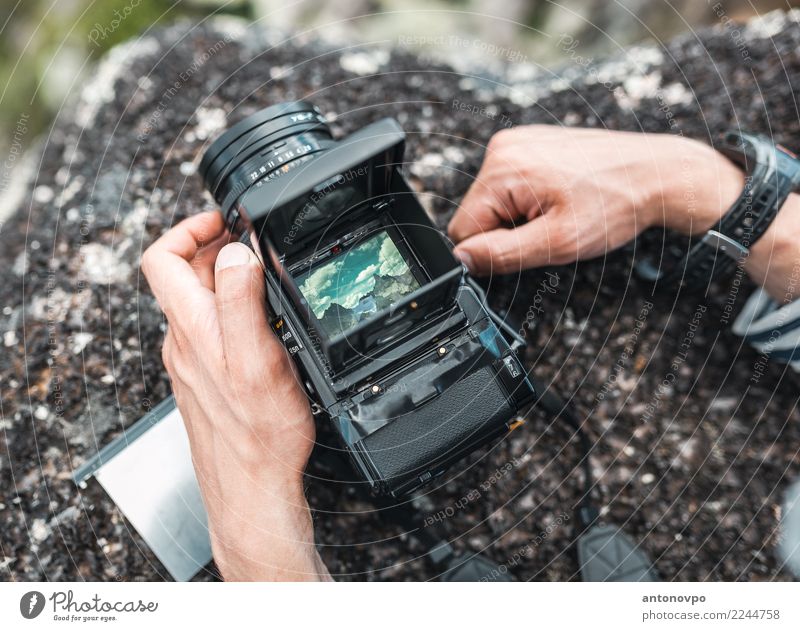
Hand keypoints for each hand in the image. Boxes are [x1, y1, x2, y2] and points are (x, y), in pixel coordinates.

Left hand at [141, 211, 329, 580]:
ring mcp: (193, 362)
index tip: (225, 222)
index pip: (162, 258)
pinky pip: (212, 330)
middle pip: (183, 276)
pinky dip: (233, 310)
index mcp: (191, 328)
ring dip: (227, 278)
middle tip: (256, 244)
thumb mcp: (256, 357)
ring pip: (199, 303)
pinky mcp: (207, 380)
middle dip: (217, 249)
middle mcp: (184, 342)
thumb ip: (240, 301)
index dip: (190, 228)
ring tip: (265, 276)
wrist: (253, 487)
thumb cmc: (258, 433)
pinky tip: (263, 322)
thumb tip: (233, 252)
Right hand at [448, 126, 745, 273]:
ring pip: (494, 202)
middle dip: (509, 230)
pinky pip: (511, 185)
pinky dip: (530, 199)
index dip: (494, 250)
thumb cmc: (616, 204)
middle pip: (478, 213)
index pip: (463, 230)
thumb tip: (463, 258)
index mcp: (503, 169)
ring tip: (560, 209)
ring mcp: (517, 141)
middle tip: (551, 227)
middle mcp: (504, 147)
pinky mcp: (531, 143)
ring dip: (521, 216)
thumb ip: (502, 254)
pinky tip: (561, 196)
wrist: (657, 174)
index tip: (531, 243)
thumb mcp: (557, 243)